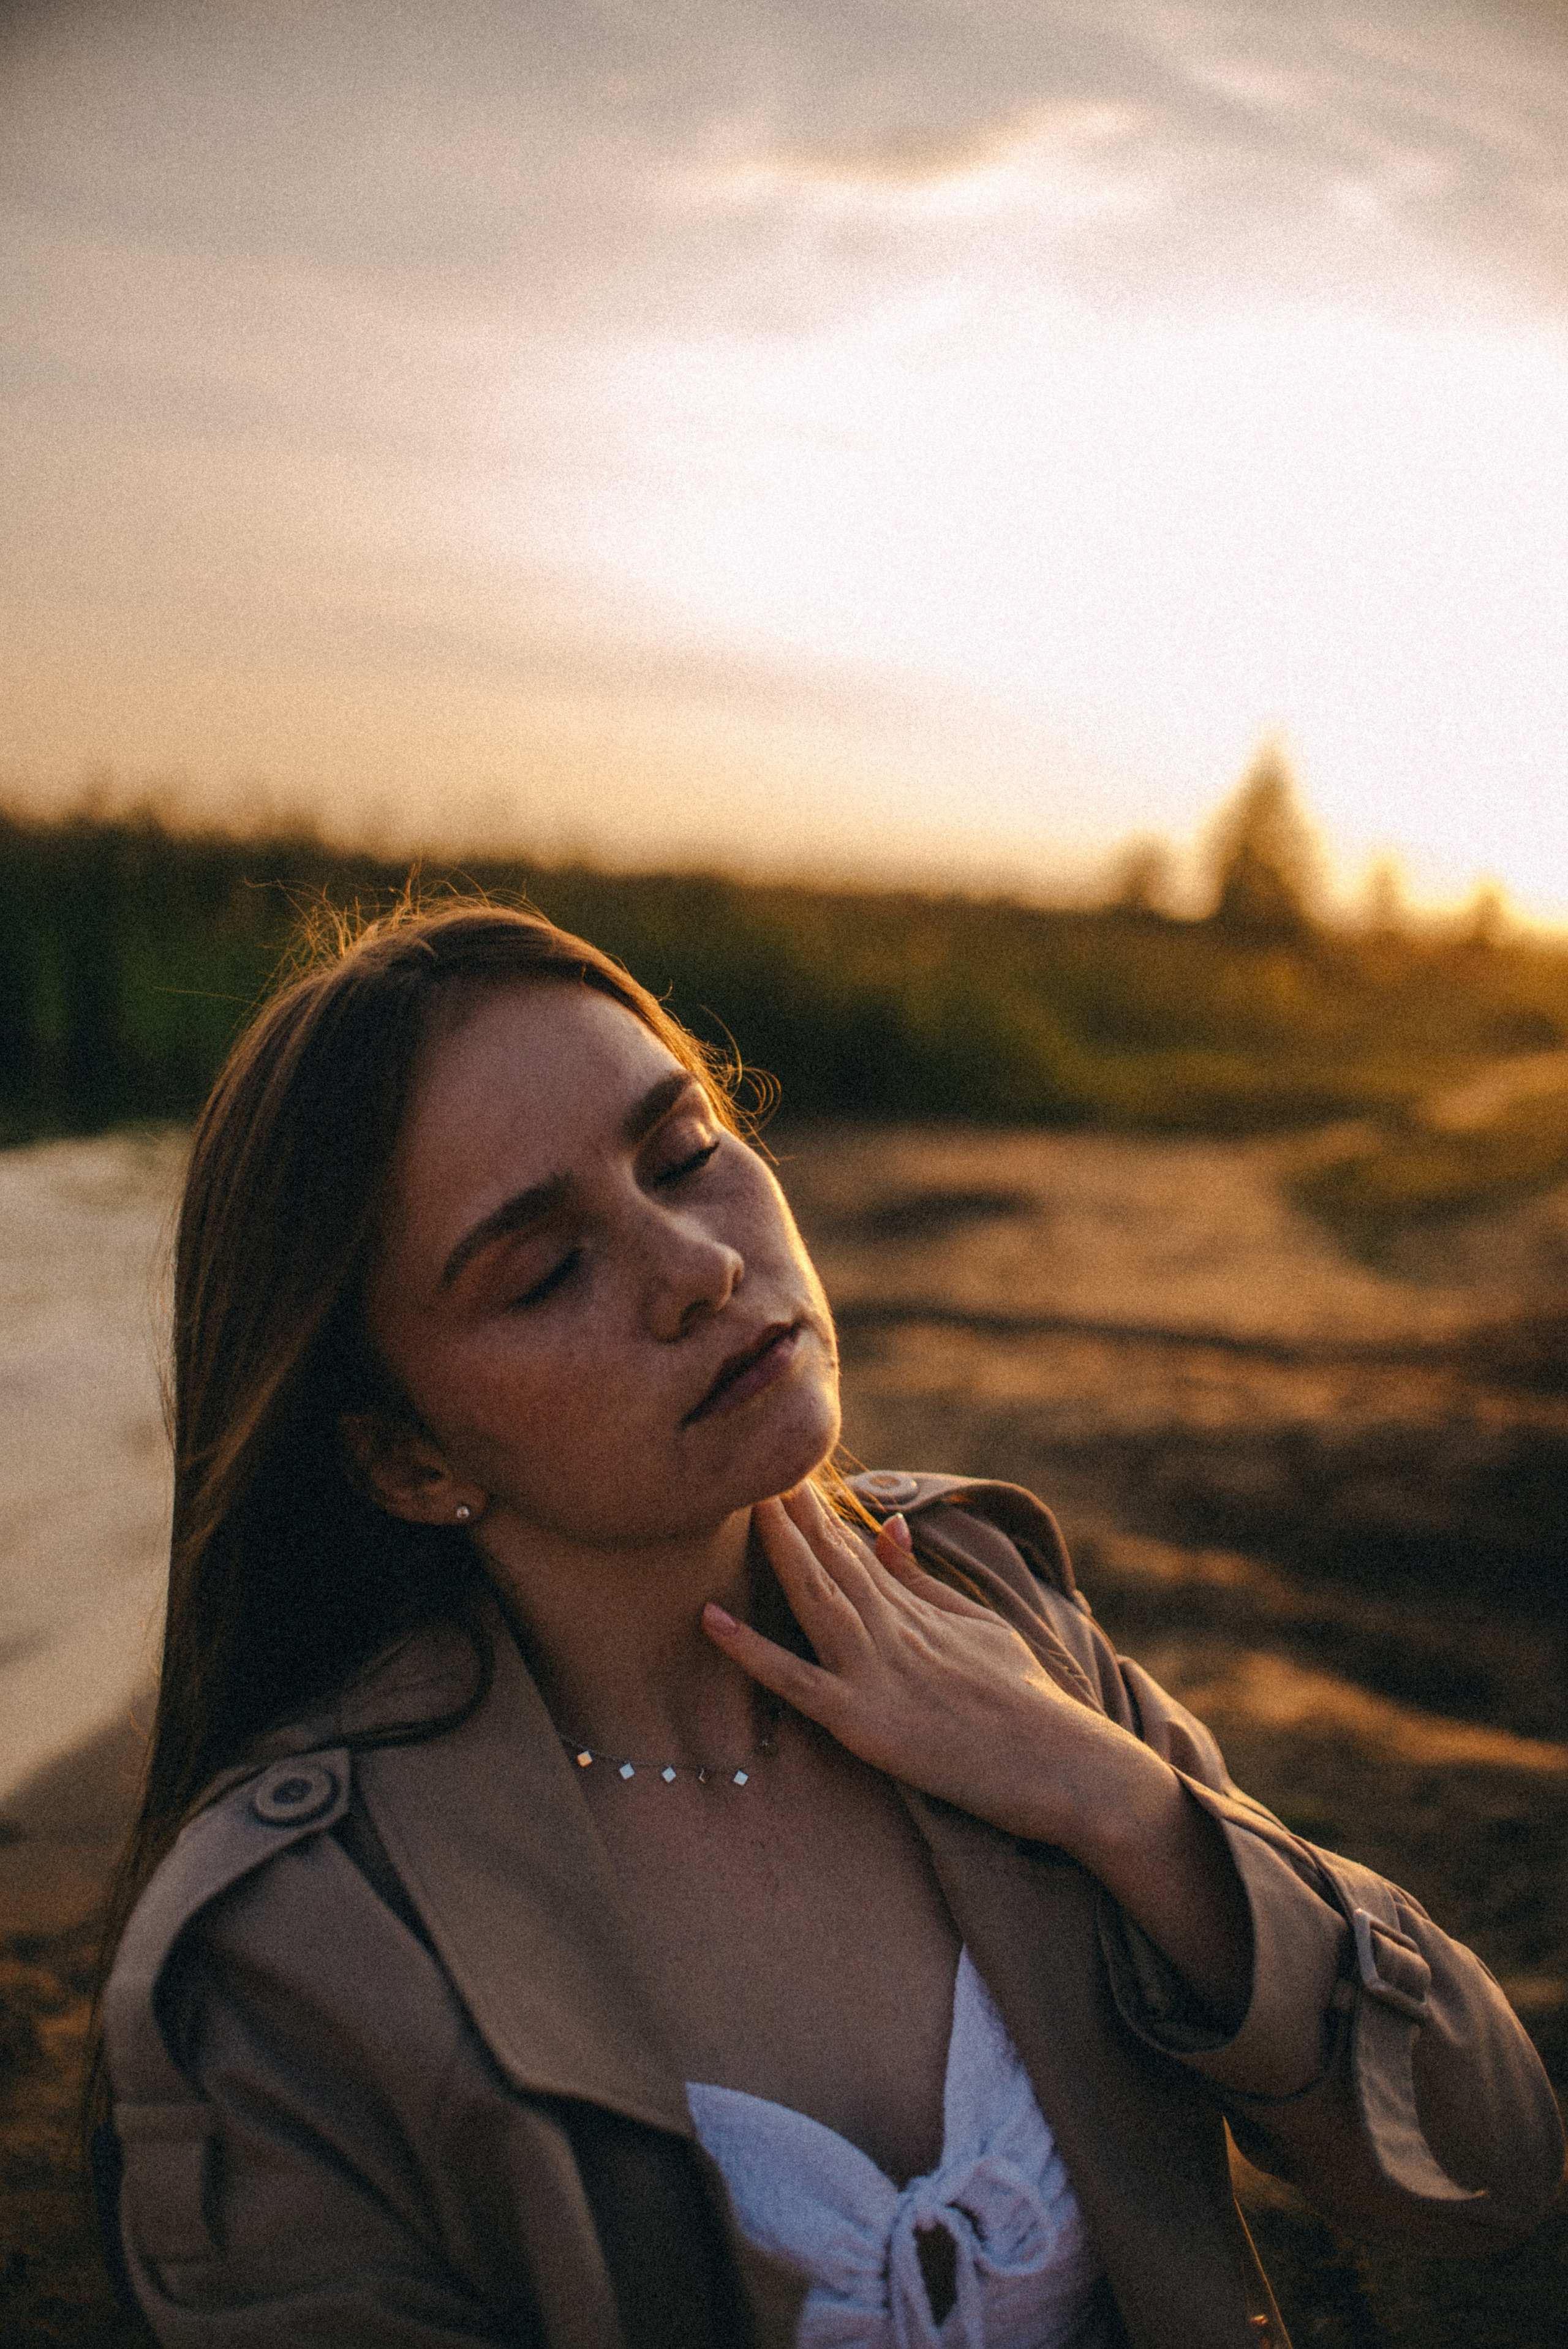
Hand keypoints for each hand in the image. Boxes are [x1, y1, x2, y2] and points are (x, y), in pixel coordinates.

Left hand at [703, 1483, 1252, 2025]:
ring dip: (777, 1550)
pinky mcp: (865, 1723)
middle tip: (752, 1460)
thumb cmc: (1028, 1702)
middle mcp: (893, 1633)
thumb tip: (892, 1528)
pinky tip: (711, 1620)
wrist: (1067, 1766)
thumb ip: (925, 1583)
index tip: (782, 1473)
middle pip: (832, 1561)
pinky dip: (752, 1653)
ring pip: (815, 1600)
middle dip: (791, 1513)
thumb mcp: (980, 1626)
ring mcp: (877, 1675)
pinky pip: (796, 1684)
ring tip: (742, 1502)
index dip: (814, 1512)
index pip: (854, 1550)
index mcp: (918, 1611)